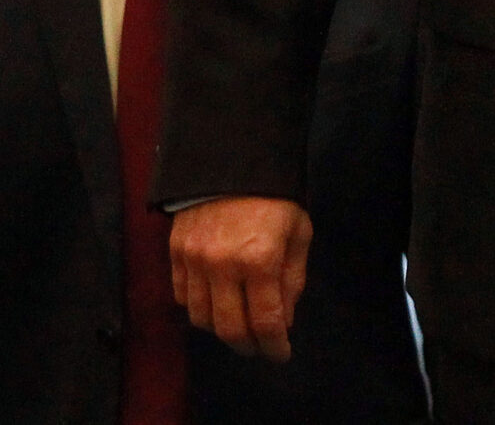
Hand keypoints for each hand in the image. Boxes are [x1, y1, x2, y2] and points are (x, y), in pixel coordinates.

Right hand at [169, 195, 310, 360]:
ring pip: (201, 318)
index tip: (281, 354)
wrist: (232, 161)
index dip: (274, 346)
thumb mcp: (299, 232)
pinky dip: (199, 309)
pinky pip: (182, 298)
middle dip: (247, 345)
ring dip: (221, 329)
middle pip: (229, 328)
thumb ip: (292, 279)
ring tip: (239, 326)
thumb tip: (283, 321)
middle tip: (259, 347)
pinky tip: (216, 304)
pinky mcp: (174, 254)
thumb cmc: (275, 197)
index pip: (265, 321)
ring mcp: (193, 261)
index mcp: (260, 259)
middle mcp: (223, 265)